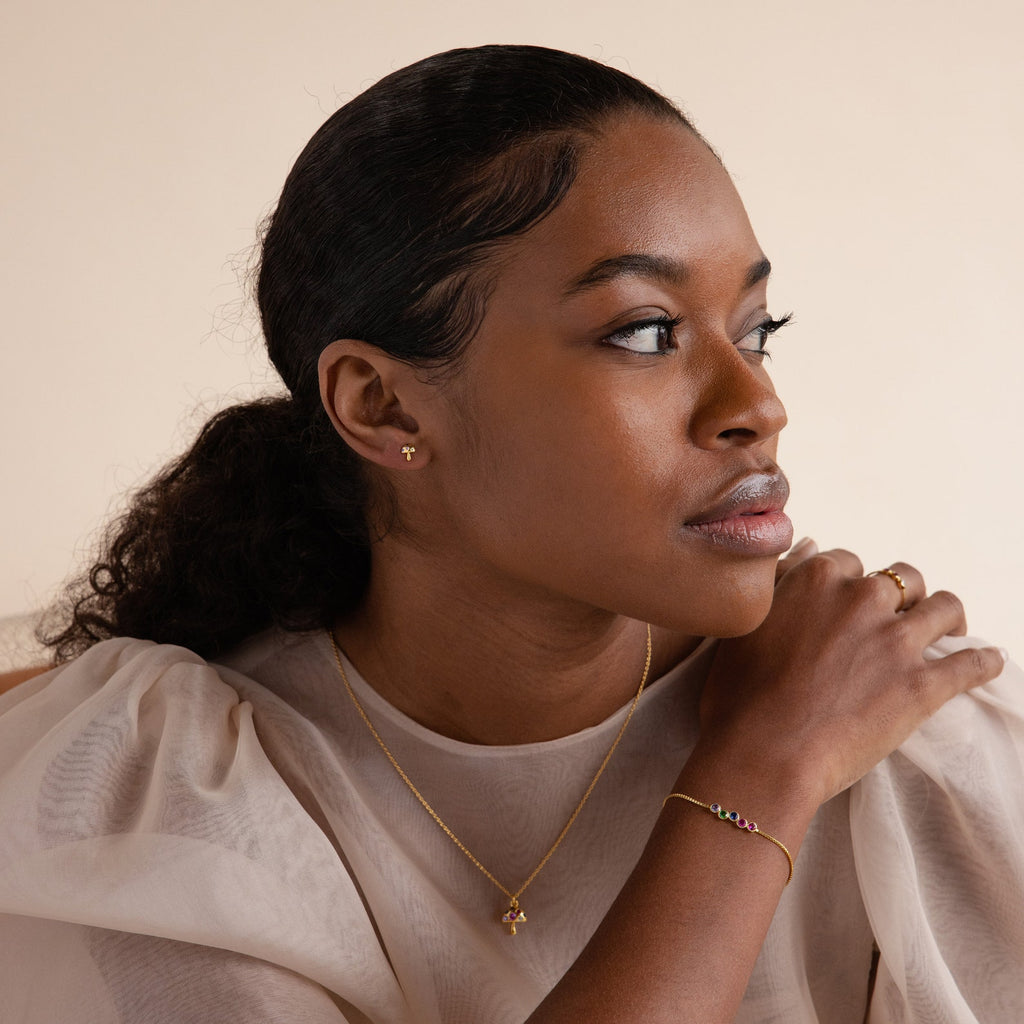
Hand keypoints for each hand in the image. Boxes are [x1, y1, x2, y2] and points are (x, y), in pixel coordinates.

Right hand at [699, 546, 1005, 805]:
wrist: (761, 753)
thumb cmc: (738, 695)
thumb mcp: (746, 625)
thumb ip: (782, 581)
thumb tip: (810, 547)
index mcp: (815, 579)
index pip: (850, 562)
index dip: (852, 585)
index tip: (851, 607)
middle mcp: (860, 597)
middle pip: (903, 578)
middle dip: (904, 597)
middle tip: (897, 622)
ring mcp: (894, 640)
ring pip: (945, 608)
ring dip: (947, 620)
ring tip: (946, 636)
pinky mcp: (922, 685)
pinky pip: (972, 664)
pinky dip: (984, 662)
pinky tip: (988, 664)